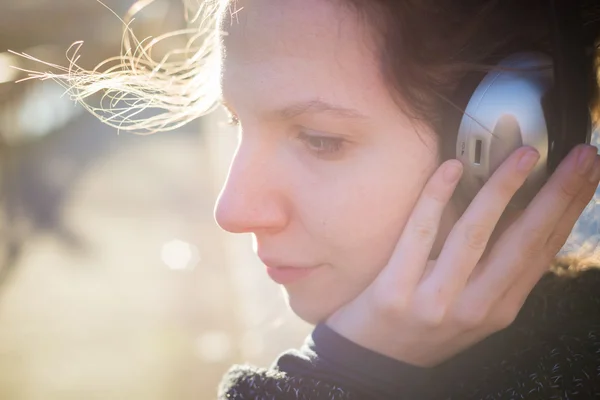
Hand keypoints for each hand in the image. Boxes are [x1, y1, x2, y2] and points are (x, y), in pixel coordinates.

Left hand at [326, 143, 599, 366]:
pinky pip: (418, 236)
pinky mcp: (393, 294)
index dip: (569, 209)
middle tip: (580, 156)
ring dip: (502, 189)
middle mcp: (474, 308)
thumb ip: (495, 272)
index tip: (587, 173)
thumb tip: (522, 214)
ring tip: (524, 155)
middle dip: (557, 195)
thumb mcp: (472, 308)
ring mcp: (434, 302)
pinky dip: (436, 198)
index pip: (542, 251)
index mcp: (499, 308)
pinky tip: (452, 168)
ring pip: (473, 235)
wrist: (374, 364)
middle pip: (523, 242)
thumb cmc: (425, 326)